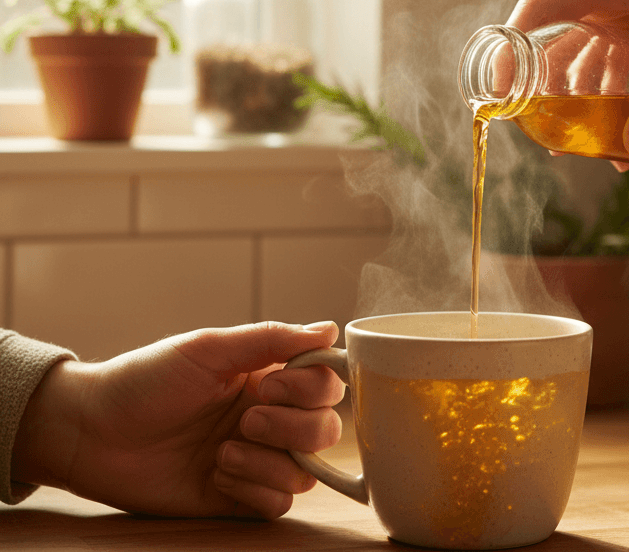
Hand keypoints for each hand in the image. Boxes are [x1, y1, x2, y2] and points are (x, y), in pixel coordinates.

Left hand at [11, 320, 344, 519]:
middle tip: (246, 421)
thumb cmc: (146, 380)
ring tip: (223, 452)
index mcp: (267, 376)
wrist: (92, 433)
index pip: (326, 383)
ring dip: (268, 461)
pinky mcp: (236, 498)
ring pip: (306, 471)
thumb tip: (330, 330)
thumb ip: (271, 338)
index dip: (309, 387)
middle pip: (326, 430)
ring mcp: (254, 459)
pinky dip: (253, 489)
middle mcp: (268, 417)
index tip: (267, 384)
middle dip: (291, 427)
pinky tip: (216, 474)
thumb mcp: (208, 349)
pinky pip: (278, 503)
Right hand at [506, 0, 628, 167]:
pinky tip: (619, 128)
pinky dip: (611, 94)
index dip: (510, 49)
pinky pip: (612, 62)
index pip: (537, 12)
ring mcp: (620, 11)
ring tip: (575, 140)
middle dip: (543, 88)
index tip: (501, 90)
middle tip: (539, 130)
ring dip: (578, 97)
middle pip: (553, 42)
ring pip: (582, 57)